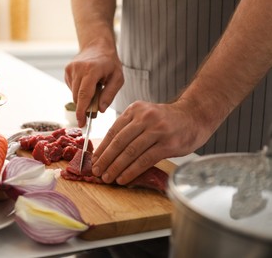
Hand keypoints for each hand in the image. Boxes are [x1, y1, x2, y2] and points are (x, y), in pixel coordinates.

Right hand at [64, 41, 123, 126]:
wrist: (97, 46)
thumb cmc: (110, 63)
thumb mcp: (117, 78)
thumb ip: (109, 95)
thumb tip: (100, 110)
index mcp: (92, 70)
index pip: (84, 95)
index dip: (82, 111)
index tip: (82, 123)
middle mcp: (79, 68)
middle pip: (77, 97)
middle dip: (84, 107)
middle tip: (94, 110)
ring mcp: (71, 69)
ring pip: (74, 94)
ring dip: (82, 99)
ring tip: (94, 92)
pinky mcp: (67, 71)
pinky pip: (72, 88)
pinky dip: (79, 91)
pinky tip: (87, 84)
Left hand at [92, 100, 213, 184]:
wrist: (194, 117)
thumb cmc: (166, 120)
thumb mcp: (145, 116)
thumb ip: (129, 128)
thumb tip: (108, 152)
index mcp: (135, 110)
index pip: (113, 131)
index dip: (102, 148)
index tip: (94, 160)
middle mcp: (145, 117)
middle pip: (119, 142)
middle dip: (106, 159)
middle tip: (97, 171)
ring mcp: (157, 130)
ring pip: (130, 152)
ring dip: (116, 167)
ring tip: (107, 178)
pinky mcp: (168, 144)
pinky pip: (144, 160)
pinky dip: (131, 171)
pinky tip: (123, 178)